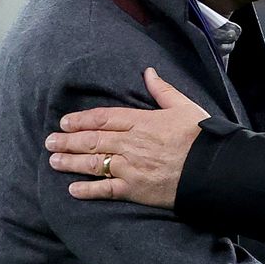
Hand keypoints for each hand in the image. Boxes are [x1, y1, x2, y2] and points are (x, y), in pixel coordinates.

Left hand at [46, 68, 209, 207]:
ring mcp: (131, 168)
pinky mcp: (136, 190)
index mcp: (142, 121)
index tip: (65, 121)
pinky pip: (106, 190)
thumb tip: (149, 72)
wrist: (214, 168)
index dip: (81, 120)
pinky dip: (88, 190)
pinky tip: (72, 190)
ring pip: (94, 163)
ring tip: (54, 160)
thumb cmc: (202, 137)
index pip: (103, 119)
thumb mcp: (184, 107)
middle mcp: (131, 144)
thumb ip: (163, 91)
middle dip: (68, 140)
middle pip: (92, 140)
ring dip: (71, 162)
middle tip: (50, 141)